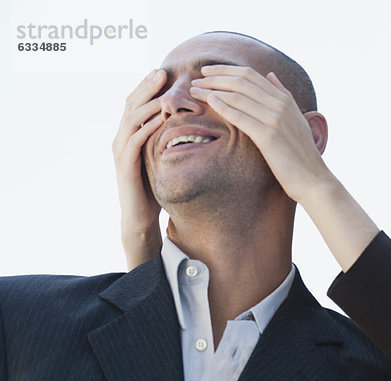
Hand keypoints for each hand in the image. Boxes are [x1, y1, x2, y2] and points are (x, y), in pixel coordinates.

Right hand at [112, 69, 165, 269]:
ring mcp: (120, 151)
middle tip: (161, 72)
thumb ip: (167, 140)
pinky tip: (162, 118)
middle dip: (146, 87)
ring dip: (147, 103)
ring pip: (131, 119)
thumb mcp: (161, 158)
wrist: (139, 217)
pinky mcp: (124, 165)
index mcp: (129, 134)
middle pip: (130, 104)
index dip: (148, 87)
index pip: (137, 103)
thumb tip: (188, 123)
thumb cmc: (153, 186)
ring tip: (162, 90)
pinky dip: (147, 126)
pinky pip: (135, 140)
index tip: (164, 72)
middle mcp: (121, 138)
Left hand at [190, 65, 330, 203]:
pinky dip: (223, 106)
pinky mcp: (268, 137)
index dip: (226, 70)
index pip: (251, 75)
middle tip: (196, 79)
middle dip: (215, 77)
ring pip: (238, 96)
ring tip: (194, 91)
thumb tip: (271, 75)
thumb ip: (283, 96)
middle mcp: (280, 105)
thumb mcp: (296, 119)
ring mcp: (275, 120)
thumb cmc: (301, 154)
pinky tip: (209, 102)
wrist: (313, 179)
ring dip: (213, 90)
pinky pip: (240, 117)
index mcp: (285, 100)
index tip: (208, 71)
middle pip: (241, 81)